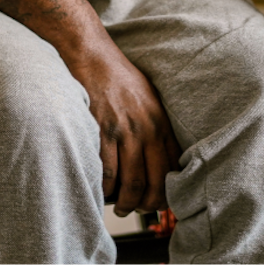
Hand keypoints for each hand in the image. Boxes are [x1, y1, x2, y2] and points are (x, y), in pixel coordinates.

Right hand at [67, 46, 181, 216]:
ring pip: (130, 183)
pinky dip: (105, 188)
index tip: (159, 203)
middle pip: (153, 183)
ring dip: (124, 203)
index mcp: (160, 121)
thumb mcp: (148, 97)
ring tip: (119, 206)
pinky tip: (102, 190)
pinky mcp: (101, 130)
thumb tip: (161, 158)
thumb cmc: (118, 75)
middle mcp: (146, 128)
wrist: (92, 55)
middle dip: (146, 205)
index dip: (167, 193)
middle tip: (137, 210)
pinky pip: (107, 172)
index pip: (171, 169)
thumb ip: (156, 126)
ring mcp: (124, 130)